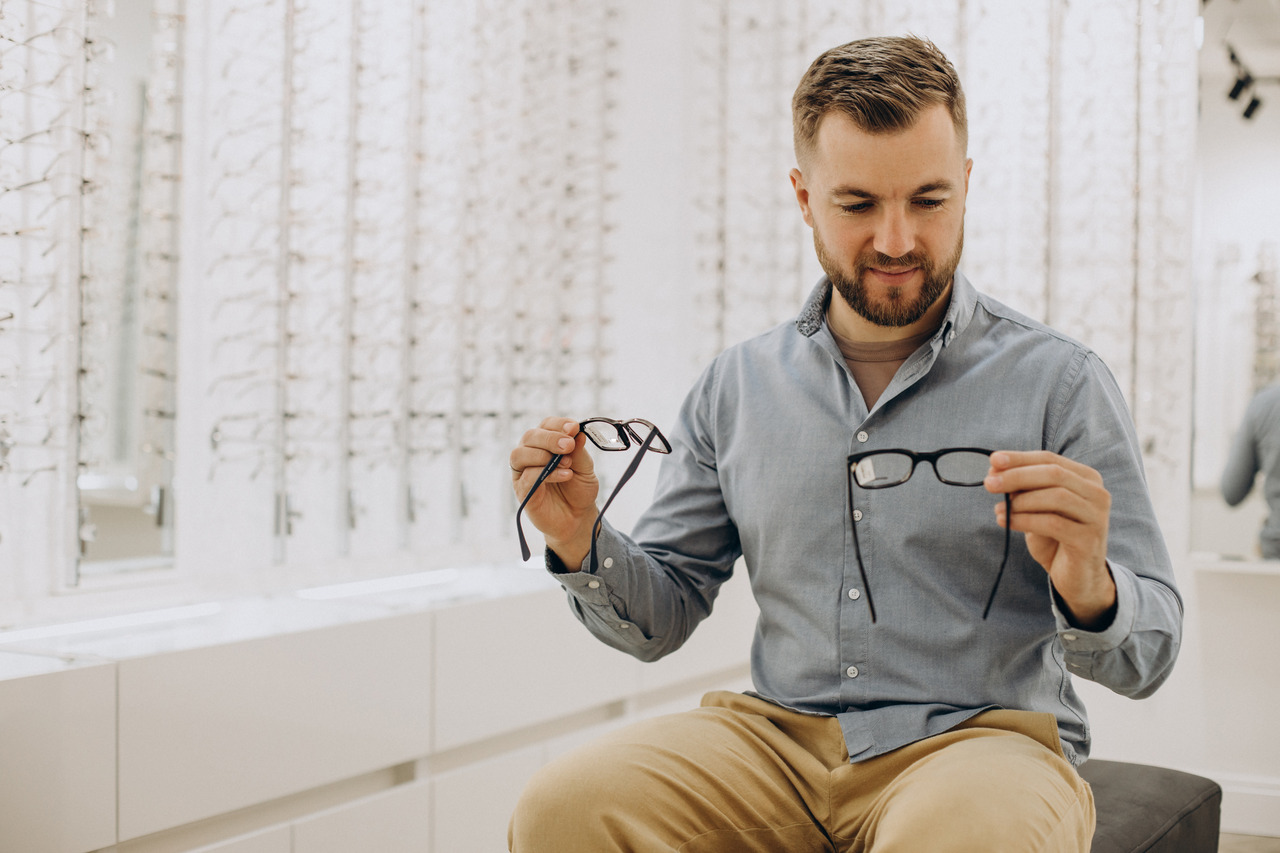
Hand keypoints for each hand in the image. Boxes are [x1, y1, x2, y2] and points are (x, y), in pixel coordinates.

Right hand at [510, 417, 599, 568]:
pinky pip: (527, 477)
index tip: (573, 427)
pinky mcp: (523, 491)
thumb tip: (577, 432)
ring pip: (520, 454)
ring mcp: (523, 473)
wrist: (577, 518)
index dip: (558, 424)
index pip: (545, 425)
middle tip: (569, 444)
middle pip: (530, 436)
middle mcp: (530, 455)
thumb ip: (579, 451)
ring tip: (566, 463)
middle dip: (551, 438)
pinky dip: (548, 473)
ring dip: (544, 454)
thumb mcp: (585, 468)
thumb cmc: (578, 490)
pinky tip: (566, 475)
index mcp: (545, 444)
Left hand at [984, 450, 1116, 628]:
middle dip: (1017, 476)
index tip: (992, 460)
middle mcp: (1097, 494)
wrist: (1077, 576)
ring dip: (1021, 501)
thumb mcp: (1036, 507)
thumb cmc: (1054, 537)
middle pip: (1053, 474)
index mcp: (1086, 478)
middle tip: (989, 483)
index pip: (1049, 459)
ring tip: (999, 510)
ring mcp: (1096, 516)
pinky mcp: (1089, 540)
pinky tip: (1006, 521)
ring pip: (1055, 496)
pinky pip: (1052, 523)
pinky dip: (1024, 520)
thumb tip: (995, 468)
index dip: (1020, 458)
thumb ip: (1022, 488)